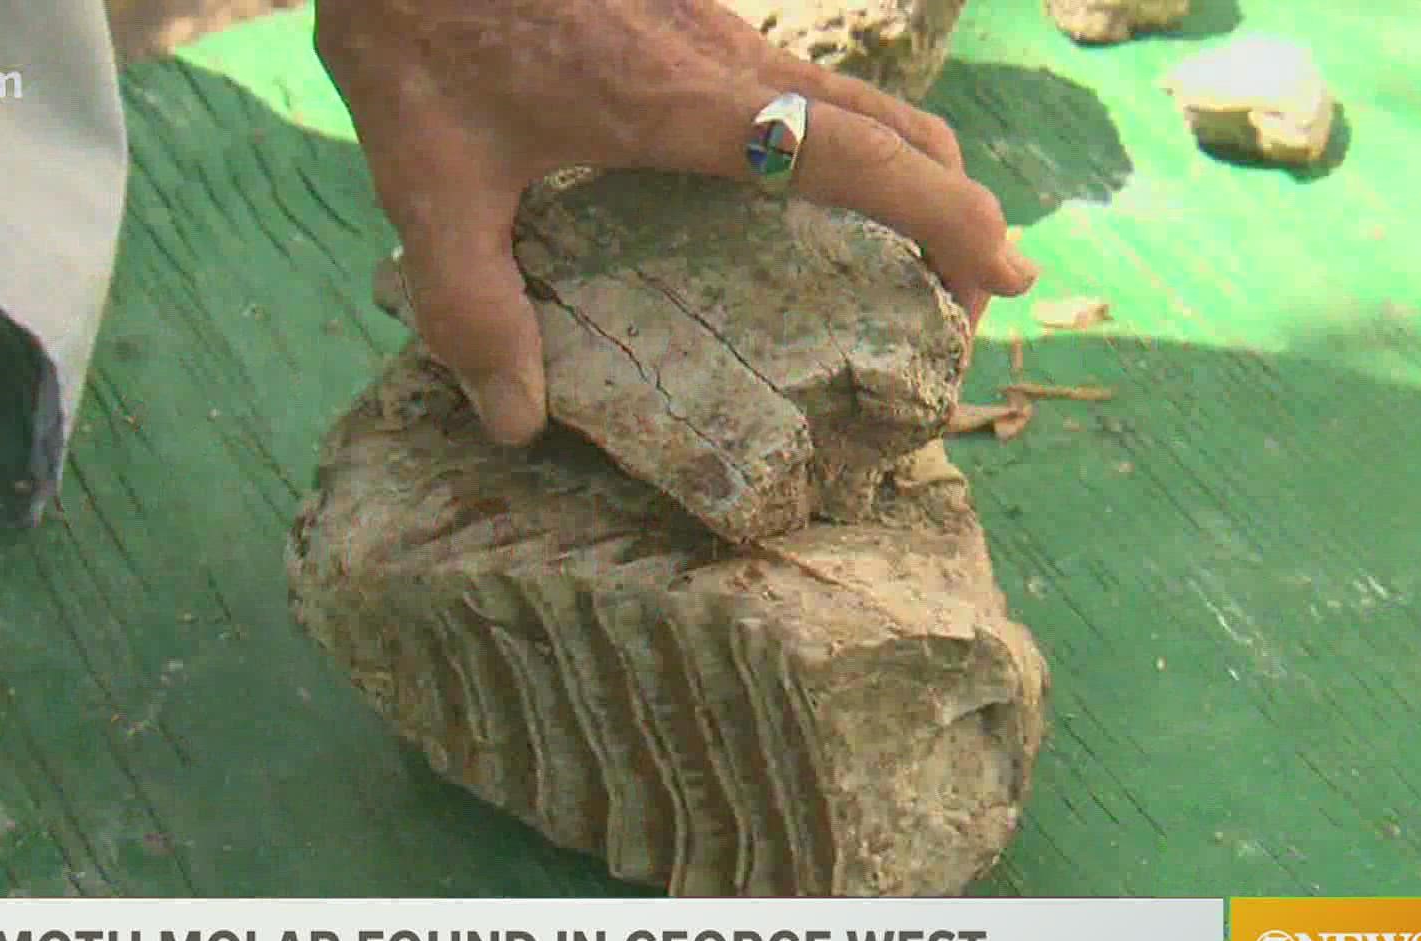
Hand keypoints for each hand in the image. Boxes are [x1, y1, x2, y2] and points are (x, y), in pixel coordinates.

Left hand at [316, 0, 1038, 445]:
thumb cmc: (417, 22)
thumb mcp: (429, 178)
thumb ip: (470, 305)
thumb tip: (517, 421)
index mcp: (684, 104)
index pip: (856, 158)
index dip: (944, 217)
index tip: (1003, 274)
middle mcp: (724, 58)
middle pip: (891, 126)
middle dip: (954, 207)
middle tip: (973, 289)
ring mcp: (714, 24)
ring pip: (854, 96)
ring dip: (906, 170)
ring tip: (910, 251)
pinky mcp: (688, 10)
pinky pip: (800, 82)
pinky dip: (844, 141)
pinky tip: (795, 191)